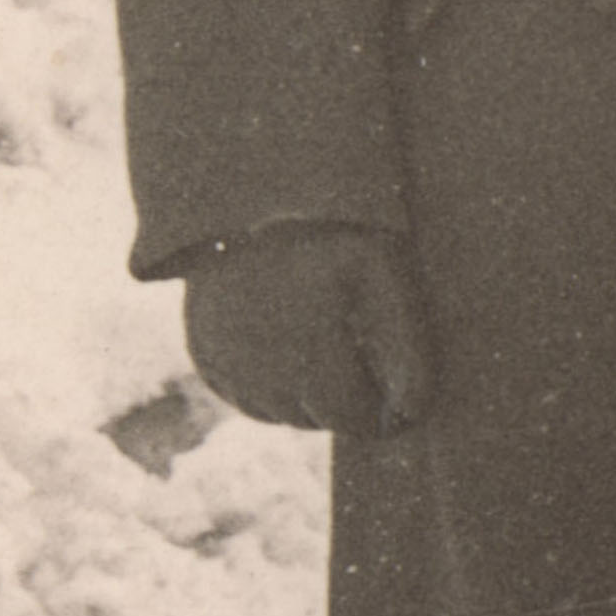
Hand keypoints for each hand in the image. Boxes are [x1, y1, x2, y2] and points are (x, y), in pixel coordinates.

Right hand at [181, 224, 436, 438]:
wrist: (248, 198)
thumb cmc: (326, 232)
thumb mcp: (383, 272)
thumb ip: (408, 345)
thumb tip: (411, 413)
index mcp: (307, 356)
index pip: (351, 418)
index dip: (380, 408)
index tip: (393, 385)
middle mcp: (259, 373)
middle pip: (315, 418)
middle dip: (343, 399)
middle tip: (359, 353)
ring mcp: (224, 367)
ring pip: (280, 412)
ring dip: (306, 395)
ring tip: (323, 341)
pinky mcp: (203, 358)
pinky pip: (246, 396)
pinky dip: (270, 384)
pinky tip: (286, 342)